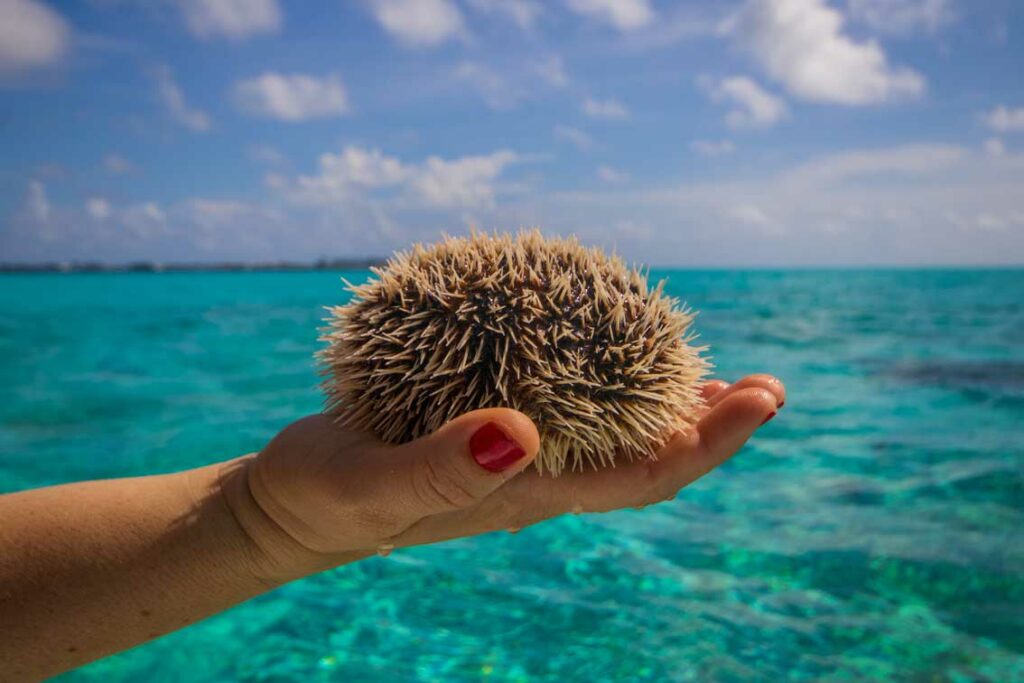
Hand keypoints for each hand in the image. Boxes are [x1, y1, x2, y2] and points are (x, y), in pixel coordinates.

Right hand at [225, 375, 784, 582]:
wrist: (292, 508)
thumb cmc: (326, 497)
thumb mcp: (371, 482)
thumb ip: (440, 468)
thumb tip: (523, 432)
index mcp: (524, 493)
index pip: (641, 476)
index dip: (708, 442)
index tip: (761, 399)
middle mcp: (535, 479)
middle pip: (644, 459)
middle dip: (708, 426)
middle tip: (761, 383)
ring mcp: (514, 459)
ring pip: (612, 438)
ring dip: (666, 409)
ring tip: (705, 372)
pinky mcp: (485, 434)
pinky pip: (566, 411)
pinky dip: (604, 385)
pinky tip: (603, 354)